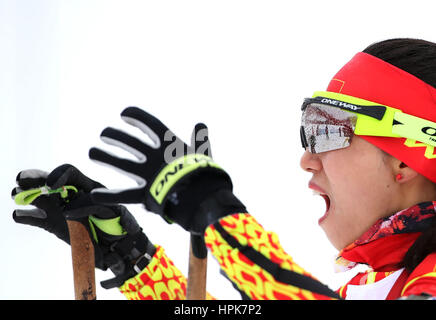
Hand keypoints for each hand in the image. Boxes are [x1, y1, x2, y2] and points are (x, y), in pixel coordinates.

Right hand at [12, 164, 155, 287]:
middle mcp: (71, 194)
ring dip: (26, 194)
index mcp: (87, 186)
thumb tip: (68, 208)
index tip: (51, 185)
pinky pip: (36, 218)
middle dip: (35, 178)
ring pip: (39, 197)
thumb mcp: (113, 210)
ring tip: (16, 194)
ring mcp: (60, 208)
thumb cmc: (119, 223)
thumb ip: (93, 205)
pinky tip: (18, 214)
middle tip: (21, 180)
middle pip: (50, 181)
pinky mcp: (53, 224)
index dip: (59, 175)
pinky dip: (25, 216)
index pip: (70, 173)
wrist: (119, 245)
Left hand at [89, 107, 245, 234]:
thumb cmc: (205, 175)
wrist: (203, 197)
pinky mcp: (145, 194)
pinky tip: (94, 194)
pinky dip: (109, 196)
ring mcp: (148, 175)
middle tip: (104, 134)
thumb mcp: (203, 154)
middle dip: (115, 136)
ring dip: (105, 157)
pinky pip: (123, 195)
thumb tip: (201, 124)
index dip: (137, 117)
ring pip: (122, 164)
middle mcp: (155, 157)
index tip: (124, 114)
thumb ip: (200, 139)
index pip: (151, 125)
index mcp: (170, 146)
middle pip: (130, 143)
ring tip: (91, 152)